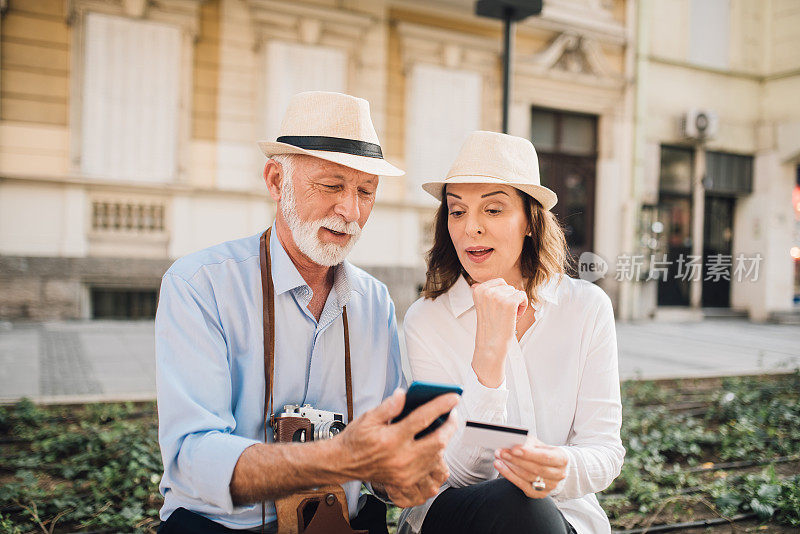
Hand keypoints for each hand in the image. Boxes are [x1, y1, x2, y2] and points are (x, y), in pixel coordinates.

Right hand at [335, 389, 458, 506]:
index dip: (440, 405)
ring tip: (447, 425)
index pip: (422, 418)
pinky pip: (430, 467)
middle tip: (453, 413)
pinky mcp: (406, 481)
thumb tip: (404, 394)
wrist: (345, 463)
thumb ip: (388, 406)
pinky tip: (436, 443)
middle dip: (451, 426)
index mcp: (391, 439)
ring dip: (446, 439)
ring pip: (437, 456)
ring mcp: (405, 472)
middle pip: (438, 441)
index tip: (453, 397)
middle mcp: (401, 457)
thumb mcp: (368, 417)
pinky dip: (437, 454)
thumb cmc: (357, 438)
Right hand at [471, 279, 527, 386]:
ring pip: (516, 291)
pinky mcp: (510, 302)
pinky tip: (516, 315)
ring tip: (507, 316)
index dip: (503, 294)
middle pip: (508, 286)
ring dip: (516, 303)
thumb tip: (477, 284)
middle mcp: (487, 291)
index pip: (499, 281)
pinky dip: (523, 305)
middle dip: (509, 298)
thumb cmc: (489, 328)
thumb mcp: (482, 306)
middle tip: (503, 313)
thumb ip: (482, 293)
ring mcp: (498, 296)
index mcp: (478, 290)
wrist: (490, 345)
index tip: (498, 306)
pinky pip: (523, 295)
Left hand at [493, 439, 567, 497]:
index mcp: (561, 459)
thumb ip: (529, 443)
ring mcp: (550, 486)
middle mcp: (558, 474)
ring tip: (499, 459)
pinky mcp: (539, 494)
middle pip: (535, 469)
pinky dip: (510, 476)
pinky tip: (502, 468)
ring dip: (510, 468)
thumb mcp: (540, 444)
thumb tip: (514, 442)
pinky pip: (523, 486)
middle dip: (516, 460)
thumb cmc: (544, 453)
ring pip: (528, 477)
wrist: (552, 467)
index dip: (529, 454)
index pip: (545, 457)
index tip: (514, 448)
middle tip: (502, 452)